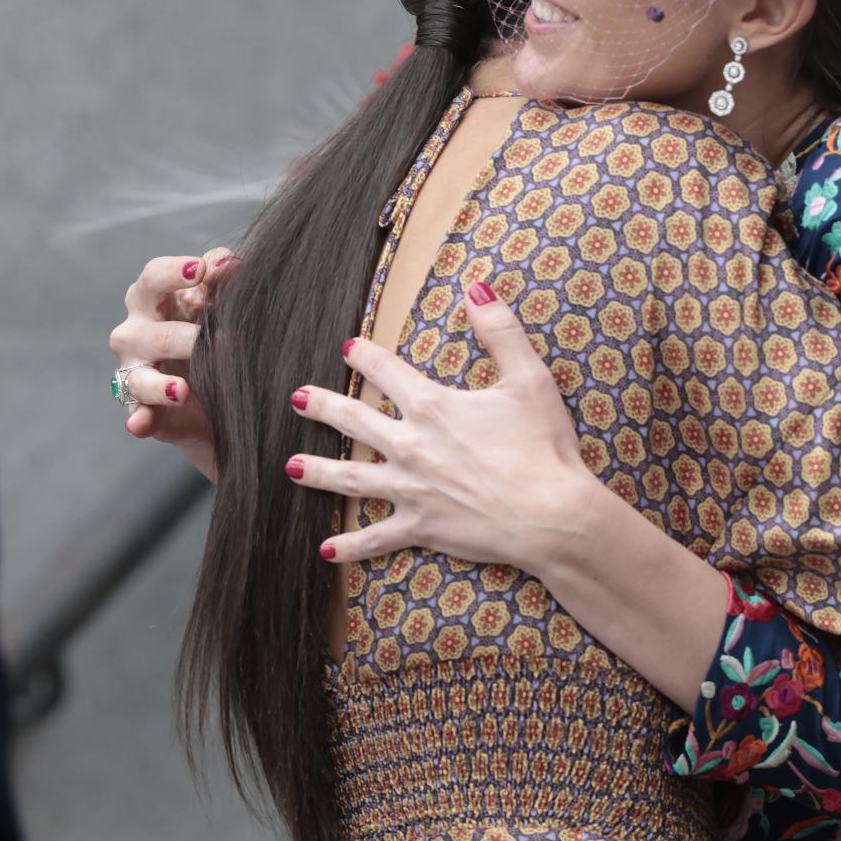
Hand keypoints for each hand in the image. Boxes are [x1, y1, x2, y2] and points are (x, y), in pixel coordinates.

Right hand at [109, 248, 238, 479]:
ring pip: (139, 376)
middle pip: (147, 331)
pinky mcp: (144, 410)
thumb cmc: (211, 331)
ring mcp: (135, 373)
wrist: (218, 387)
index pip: (154, 278)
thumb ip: (222, 278)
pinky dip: (140, 420)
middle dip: (181, 334)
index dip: (173, 272)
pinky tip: (142, 423)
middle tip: (215, 339)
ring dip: (161, 384)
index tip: (200, 271)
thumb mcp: (219, 302)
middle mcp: (137, 333)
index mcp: (154, 299)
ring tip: (183, 390)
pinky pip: (138, 415)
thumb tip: (229, 264)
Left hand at [286, 283, 598, 573]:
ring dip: (319, 471)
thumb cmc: (543, 446)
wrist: (549, 514)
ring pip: (352, 478)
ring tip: (291, 467)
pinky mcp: (421, 526)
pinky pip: (378, 537)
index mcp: (433, 406)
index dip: (366, 356)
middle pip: (355, 421)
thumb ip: (500, 331)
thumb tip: (477, 289)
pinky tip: (328, 550)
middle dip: (324, 407)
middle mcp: (411, 446)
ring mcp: (411, 489)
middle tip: (298, 398)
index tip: (348, 348)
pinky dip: (352, 545)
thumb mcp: (529, 378)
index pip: (387, 371)